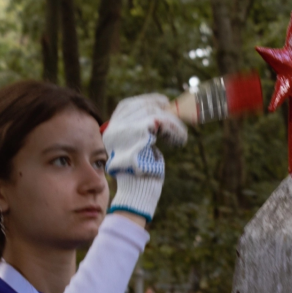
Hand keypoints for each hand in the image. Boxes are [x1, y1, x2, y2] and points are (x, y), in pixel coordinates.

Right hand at [103, 94, 186, 220]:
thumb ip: (139, 133)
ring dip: (171, 121)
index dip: (144, 101)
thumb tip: (157, 117)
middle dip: (160, 106)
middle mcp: (114, 129)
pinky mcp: (139, 132)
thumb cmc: (140, 175)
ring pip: (153, 112)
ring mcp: (125, 130)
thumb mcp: (135, 150)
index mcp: (110, 132)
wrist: (138, 191)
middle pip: (140, 106)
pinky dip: (174, 128)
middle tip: (174, 111)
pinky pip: (161, 121)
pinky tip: (181, 138)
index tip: (161, 101)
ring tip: (180, 134)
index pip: (125, 106)